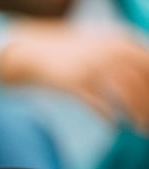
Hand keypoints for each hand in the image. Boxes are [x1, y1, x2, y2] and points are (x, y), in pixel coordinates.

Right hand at [0, 24, 148, 127]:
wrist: (31, 52)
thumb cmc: (71, 52)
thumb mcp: (103, 42)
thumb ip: (127, 50)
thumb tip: (146, 71)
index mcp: (119, 41)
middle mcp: (108, 52)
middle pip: (141, 80)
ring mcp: (91, 68)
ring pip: (125, 93)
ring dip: (137, 113)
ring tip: (141, 127)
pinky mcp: (73, 84)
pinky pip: (99, 103)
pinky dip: (109, 115)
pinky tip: (114, 123)